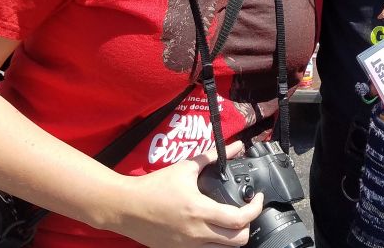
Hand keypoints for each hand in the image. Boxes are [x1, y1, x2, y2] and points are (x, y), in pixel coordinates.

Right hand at [106, 142, 264, 247]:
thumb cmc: (153, 187)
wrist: (124, 207)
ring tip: (231, 219)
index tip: (258, 199)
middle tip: (246, 211)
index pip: (239, 220)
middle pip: (237, 241)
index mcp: (199, 211)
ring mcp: (187, 246)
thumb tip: (235, 146)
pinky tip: (213, 227)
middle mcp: (196, 233)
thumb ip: (212, 156)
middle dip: (248, 226)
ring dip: (232, 236)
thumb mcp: (185, 167)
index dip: (256, 209)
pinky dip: (215, 242)